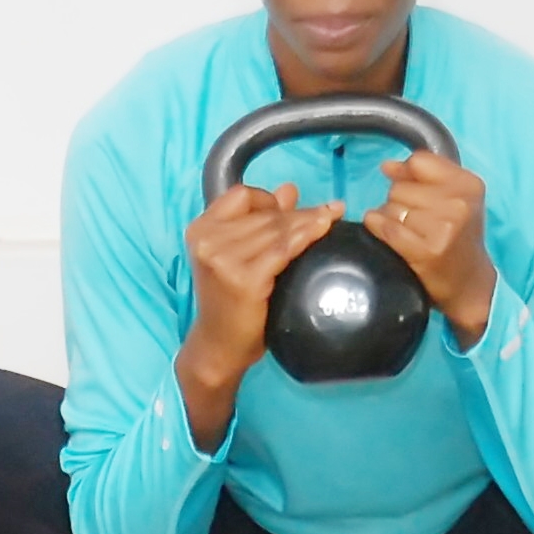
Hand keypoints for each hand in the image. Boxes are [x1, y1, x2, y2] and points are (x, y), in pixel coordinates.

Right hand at [182, 183, 344, 384]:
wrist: (219, 345)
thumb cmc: (230, 302)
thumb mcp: (238, 256)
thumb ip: (260, 221)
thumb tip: (290, 188)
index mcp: (201, 229)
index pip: (241, 196)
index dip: (269, 200)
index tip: (292, 210)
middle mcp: (208, 240)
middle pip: (264, 214)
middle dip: (299, 212)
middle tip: (330, 211)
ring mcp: (223, 260)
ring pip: (276, 229)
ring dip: (307, 223)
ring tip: (332, 218)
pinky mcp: (244, 280)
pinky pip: (282, 251)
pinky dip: (305, 239)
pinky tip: (323, 232)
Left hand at [363, 153, 496, 347]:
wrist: (469, 282)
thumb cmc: (457, 235)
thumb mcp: (454, 198)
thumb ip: (422, 176)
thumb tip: (387, 166)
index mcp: (468, 185)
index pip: (419, 162)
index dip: (406, 174)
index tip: (409, 187)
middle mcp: (459, 204)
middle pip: (400, 186)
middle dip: (399, 200)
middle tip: (413, 218)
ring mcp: (443, 229)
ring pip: (391, 207)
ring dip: (390, 217)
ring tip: (407, 230)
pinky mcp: (426, 251)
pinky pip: (387, 228)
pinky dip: (378, 227)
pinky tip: (385, 232)